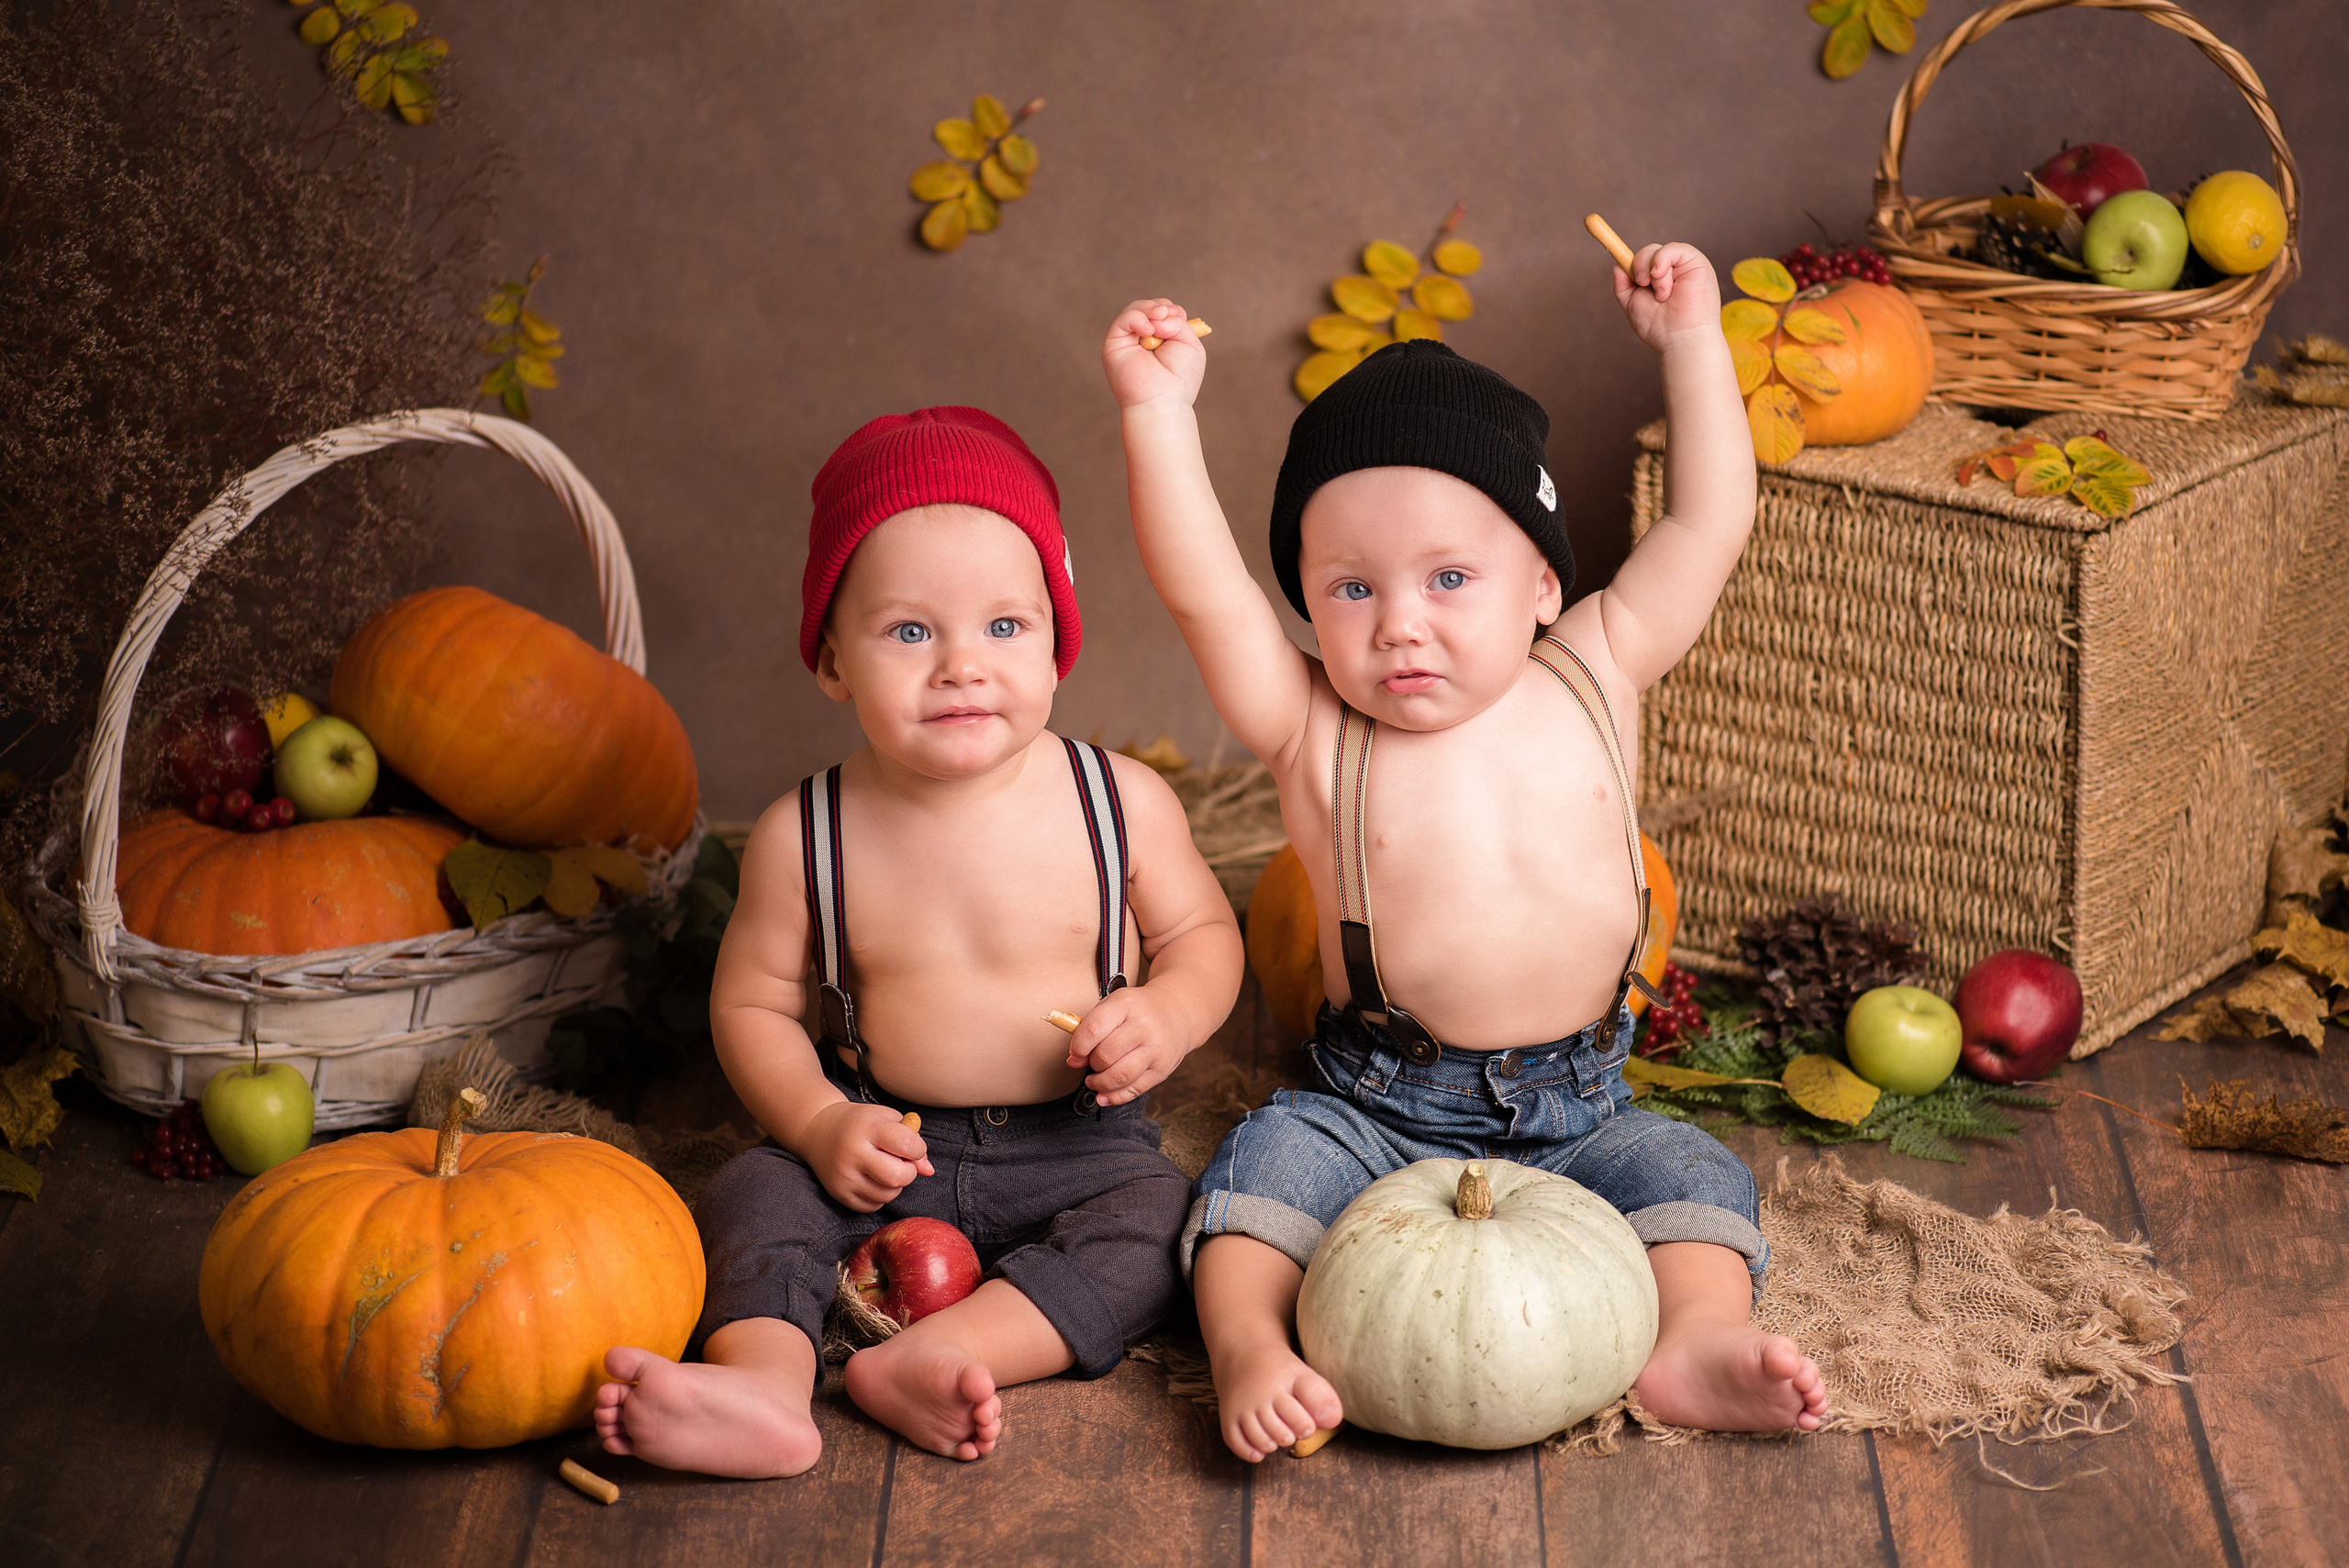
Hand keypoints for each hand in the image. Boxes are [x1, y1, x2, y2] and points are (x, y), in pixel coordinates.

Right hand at [802, 1100, 933, 1211]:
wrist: (819, 1131)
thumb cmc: (860, 1123)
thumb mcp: (887, 1119)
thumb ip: (912, 1140)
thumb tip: (928, 1171)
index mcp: (868, 1129)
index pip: (906, 1144)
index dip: (918, 1148)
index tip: (912, 1147)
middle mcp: (853, 1154)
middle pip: (898, 1176)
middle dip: (909, 1172)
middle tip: (901, 1163)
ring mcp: (845, 1176)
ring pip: (888, 1195)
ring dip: (895, 1185)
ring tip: (884, 1169)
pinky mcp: (839, 1194)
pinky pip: (873, 1206)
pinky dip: (880, 1195)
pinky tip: (872, 1179)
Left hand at [1061, 985, 1196, 1106]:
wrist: (1177, 1012)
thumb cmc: (1138, 1010)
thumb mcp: (1114, 1006)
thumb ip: (1090, 1028)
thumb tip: (1074, 1060)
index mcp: (1126, 1004)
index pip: (1094, 1029)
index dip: (1078, 1047)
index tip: (1075, 1054)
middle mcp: (1144, 1026)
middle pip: (1105, 1056)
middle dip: (1091, 1064)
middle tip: (1090, 1063)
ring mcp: (1156, 1049)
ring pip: (1119, 1076)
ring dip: (1099, 1084)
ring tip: (1094, 1080)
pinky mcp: (1162, 1069)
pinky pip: (1134, 1090)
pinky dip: (1114, 1097)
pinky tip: (1104, 1095)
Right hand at [1104, 299, 1205, 412]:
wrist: (1162, 401)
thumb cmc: (1179, 379)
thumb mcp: (1189, 343)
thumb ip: (1177, 322)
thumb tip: (1157, 315)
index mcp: (1162, 340)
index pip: (1163, 312)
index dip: (1170, 309)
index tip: (1178, 317)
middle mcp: (1143, 340)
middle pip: (1148, 307)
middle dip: (1160, 306)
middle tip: (1167, 314)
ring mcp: (1128, 342)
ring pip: (1134, 310)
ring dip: (1149, 309)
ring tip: (1158, 320)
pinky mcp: (1114, 345)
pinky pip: (1123, 320)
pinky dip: (1136, 318)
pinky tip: (1148, 330)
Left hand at [1613, 241, 1721, 354]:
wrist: (1681, 340)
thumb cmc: (1659, 327)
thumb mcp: (1632, 303)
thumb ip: (1624, 285)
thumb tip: (1618, 264)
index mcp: (1659, 280)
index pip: (1641, 261)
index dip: (1631, 262)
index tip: (1624, 269)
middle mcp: (1672, 270)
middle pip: (1647, 252)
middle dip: (1638, 268)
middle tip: (1644, 286)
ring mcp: (1684, 265)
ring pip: (1656, 250)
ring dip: (1652, 273)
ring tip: (1662, 295)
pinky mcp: (1696, 261)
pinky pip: (1672, 248)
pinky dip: (1661, 262)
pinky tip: (1666, 285)